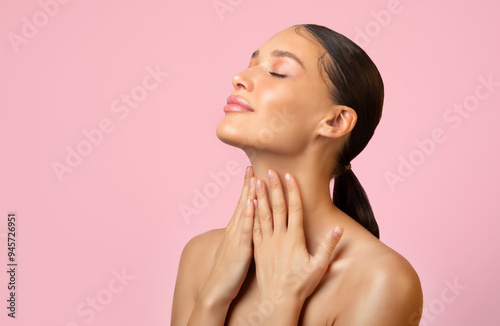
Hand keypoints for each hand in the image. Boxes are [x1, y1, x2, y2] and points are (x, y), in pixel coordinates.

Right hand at [199, 166, 256, 305]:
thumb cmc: (229, 274)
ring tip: (254, 178)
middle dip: (248, 185)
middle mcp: (235, 231)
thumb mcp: (238, 252)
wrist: (217, 292)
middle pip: (243, 203)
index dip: (247, 189)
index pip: (243, 206)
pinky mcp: (240, 249)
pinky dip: (249, 215)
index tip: (251, 172)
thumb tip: (252, 231)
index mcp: (236, 232)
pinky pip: (246, 229)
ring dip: (249, 194)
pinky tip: (252, 203)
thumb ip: (244, 239)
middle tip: (251, 167)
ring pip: (245, 212)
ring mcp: (237, 239)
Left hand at [252, 170, 342, 303]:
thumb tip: (338, 228)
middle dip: (273, 188)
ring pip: (262, 215)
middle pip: (277, 207)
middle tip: (269, 171)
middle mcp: (279, 237)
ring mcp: (266, 242)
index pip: (294, 209)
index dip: (292, 191)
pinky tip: (248, 204)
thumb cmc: (301, 284)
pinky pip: (253, 228)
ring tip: (256, 181)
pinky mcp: (257, 249)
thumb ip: (328, 246)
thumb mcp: (319, 266)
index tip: (289, 176)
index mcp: (295, 238)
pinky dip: (251, 214)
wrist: (279, 300)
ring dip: (259, 197)